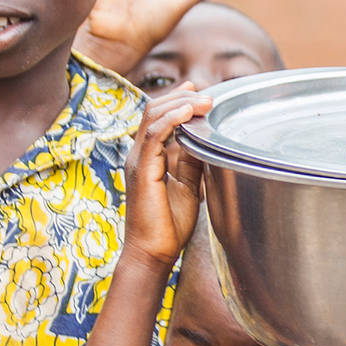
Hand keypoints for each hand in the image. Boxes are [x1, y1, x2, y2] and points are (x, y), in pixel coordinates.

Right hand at [126, 87, 211, 266]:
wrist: (153, 253)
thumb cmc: (169, 226)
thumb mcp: (188, 186)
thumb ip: (192, 162)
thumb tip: (206, 140)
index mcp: (148, 158)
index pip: (157, 119)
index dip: (176, 101)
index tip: (198, 92)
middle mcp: (139, 155)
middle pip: (153, 110)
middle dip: (181, 97)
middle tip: (207, 94)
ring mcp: (138, 161)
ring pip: (152, 117)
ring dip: (180, 104)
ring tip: (204, 100)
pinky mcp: (142, 171)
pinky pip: (154, 135)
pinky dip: (172, 119)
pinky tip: (189, 112)